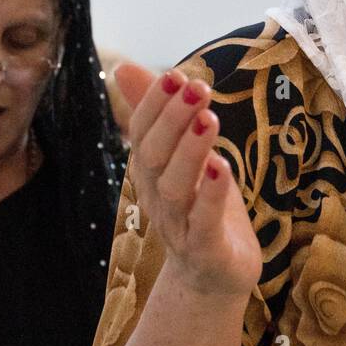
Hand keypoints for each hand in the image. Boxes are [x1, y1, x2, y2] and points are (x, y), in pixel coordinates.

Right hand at [115, 62, 260, 299]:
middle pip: (155, 156)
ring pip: (175, 188)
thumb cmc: (200, 208)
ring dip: (191, 151)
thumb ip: (158, 113)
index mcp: (150, 172)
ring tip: (210, 119)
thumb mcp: (184, 155)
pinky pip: (203, 222)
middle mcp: (158, 197)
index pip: (143, 133)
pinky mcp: (206, 250)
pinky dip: (211, 195)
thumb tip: (122, 67)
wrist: (214, 278)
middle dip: (173, 119)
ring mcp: (180, 225)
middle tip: (197, 87)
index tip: (178, 74)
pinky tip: (223, 168)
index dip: (156, 104)